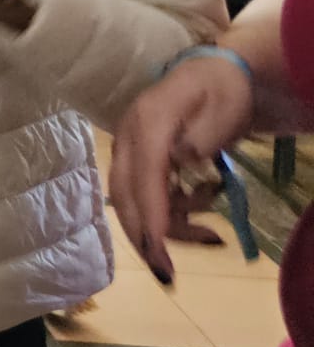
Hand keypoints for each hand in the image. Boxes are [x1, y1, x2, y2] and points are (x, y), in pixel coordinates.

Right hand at [111, 54, 254, 281]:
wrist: (215, 73)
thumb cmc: (222, 91)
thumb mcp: (222, 107)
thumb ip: (203, 135)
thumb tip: (179, 161)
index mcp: (149, 121)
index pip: (144, 173)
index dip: (151, 212)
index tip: (158, 248)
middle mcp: (130, 137)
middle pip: (125, 193)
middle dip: (143, 235)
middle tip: (167, 273)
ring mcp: (131, 150)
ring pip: (133, 201)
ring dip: (167, 227)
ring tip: (211, 233)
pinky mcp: (139, 161)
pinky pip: (147, 197)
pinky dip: (172, 216)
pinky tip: (203, 215)